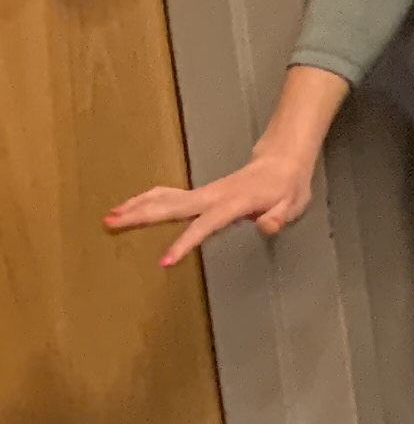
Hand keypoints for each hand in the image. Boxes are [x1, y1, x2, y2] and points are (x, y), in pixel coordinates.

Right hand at [105, 147, 318, 271]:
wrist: (282, 162)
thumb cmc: (288, 188)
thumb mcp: (294, 205)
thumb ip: (280, 217)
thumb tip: (266, 227)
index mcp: (234, 203)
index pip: (206, 225)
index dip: (185, 242)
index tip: (164, 261)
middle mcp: (213, 196)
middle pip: (173, 206)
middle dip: (142, 215)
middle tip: (111, 224)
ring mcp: (204, 192)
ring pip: (165, 198)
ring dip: (137, 206)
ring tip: (109, 217)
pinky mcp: (200, 193)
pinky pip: (169, 195)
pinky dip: (147, 199)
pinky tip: (129, 206)